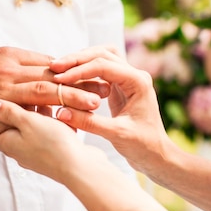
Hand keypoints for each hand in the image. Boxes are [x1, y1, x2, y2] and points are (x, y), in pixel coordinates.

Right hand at [0, 46, 104, 149]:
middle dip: (82, 80)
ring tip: (96, 104)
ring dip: (74, 96)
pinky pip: (29, 109)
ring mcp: (1, 83)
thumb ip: (16, 81)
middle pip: (54, 71)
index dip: (74, 71)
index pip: (49, 62)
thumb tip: (41, 96)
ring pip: (46, 87)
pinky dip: (51, 115)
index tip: (95, 77)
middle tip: (107, 86)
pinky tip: (68, 123)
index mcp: (8, 55)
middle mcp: (7, 65)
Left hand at [0, 98, 101, 182]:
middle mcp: (19, 152)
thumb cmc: (52, 144)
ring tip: (49, 105)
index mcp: (8, 144)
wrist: (80, 168)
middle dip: (21, 113)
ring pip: (33, 132)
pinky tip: (62, 117)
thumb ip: (8, 112)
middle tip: (31, 99)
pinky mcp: (53, 155)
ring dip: (39, 118)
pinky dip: (53, 126)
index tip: (6, 102)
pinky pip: (48, 137)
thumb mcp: (27, 121)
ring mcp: (36, 155)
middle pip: (13, 130)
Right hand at [49, 46, 170, 176]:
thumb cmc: (143, 146)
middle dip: (77, 59)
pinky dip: (85, 71)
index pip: (103, 65)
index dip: (79, 70)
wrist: (156, 156)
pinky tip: (70, 80)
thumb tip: (60, 112)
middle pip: (102, 54)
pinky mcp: (120, 87)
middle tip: (54, 67)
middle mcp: (134, 75)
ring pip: (101, 57)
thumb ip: (89, 122)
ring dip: (81, 61)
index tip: (59, 79)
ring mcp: (128, 79)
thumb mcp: (116, 135)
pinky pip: (100, 71)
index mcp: (138, 81)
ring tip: (60, 69)